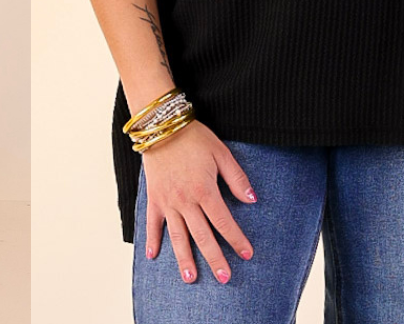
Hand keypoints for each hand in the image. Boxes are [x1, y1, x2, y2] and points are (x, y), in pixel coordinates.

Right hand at [143, 120, 256, 283]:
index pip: (223, 222)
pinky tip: (154, 255)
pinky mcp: (154, 197)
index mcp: (204, 190)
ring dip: (185, 258)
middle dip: (215, 258)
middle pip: (203, 236)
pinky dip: (152, 239)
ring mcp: (168, 201)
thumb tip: (251, 201)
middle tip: (224, 278)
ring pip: (178, 235)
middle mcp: (186, 201)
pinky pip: (152, 222)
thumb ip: (237, 178)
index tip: (247, 254)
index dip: (236, 239)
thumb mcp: (221, 152)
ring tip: (191, 278)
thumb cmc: (193, 137)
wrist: (161, 125)